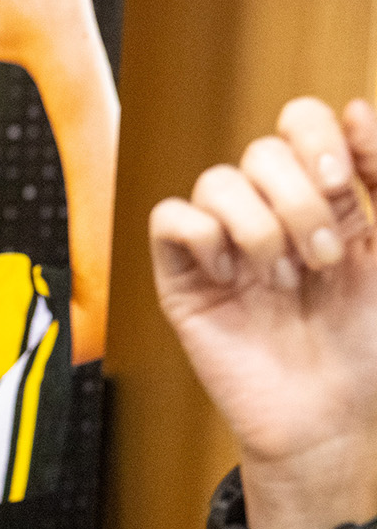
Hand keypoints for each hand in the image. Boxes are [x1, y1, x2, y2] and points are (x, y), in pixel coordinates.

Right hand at [150, 98, 376, 528]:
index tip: (349, 184)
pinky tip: (234, 279)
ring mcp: (224, 247)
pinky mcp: (184, 281)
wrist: (331, 421)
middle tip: (327, 259)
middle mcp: (270, 215)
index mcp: (323, 199)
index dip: (323, 137)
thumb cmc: (369, 348)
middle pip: (263, 148)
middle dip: (302, 199)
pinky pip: (171, 220)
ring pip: (218, 179)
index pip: (302, 121)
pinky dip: (204, 237)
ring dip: (261, 226)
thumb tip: (358, 108)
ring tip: (283, 279)